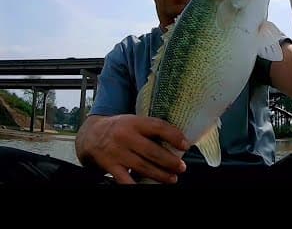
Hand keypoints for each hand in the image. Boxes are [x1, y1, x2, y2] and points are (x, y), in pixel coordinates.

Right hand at [75, 114, 189, 183]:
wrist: (90, 135)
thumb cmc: (119, 128)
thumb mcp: (133, 121)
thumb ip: (150, 128)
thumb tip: (177, 140)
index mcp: (134, 122)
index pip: (158, 127)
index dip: (174, 136)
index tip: (185, 145)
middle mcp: (125, 136)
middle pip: (152, 151)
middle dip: (169, 161)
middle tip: (181, 167)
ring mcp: (116, 152)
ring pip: (142, 166)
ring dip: (160, 175)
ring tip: (172, 179)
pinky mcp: (110, 166)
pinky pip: (125, 180)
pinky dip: (137, 186)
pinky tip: (149, 187)